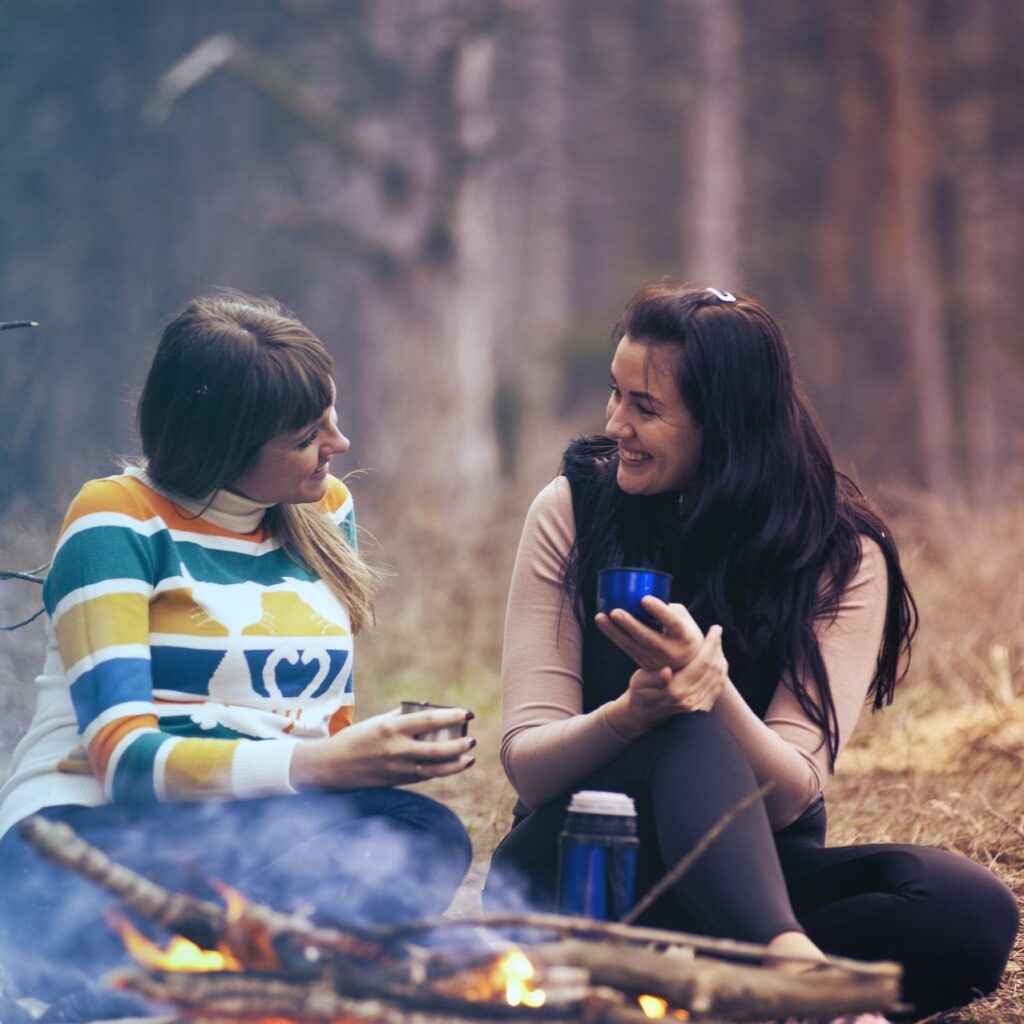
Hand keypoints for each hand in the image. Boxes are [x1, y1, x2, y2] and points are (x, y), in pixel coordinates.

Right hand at [290, 706, 475, 789]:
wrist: (331, 767)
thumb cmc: (356, 738)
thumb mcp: (378, 722)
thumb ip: (402, 717)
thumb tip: (428, 710)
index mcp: (391, 727)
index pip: (428, 720)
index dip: (451, 716)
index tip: (468, 712)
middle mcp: (396, 749)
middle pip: (436, 748)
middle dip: (459, 744)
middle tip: (472, 738)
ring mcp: (397, 768)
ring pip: (434, 768)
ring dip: (455, 763)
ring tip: (470, 757)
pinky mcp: (396, 782)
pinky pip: (424, 777)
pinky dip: (441, 772)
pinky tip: (455, 766)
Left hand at [595, 597, 702, 670]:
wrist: (689, 664)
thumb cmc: (685, 633)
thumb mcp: (684, 619)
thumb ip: (667, 608)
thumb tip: (644, 593)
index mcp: (684, 636)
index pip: (672, 622)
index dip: (659, 610)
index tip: (645, 599)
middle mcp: (670, 650)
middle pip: (648, 638)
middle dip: (630, 625)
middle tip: (615, 611)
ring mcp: (656, 660)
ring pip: (632, 646)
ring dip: (614, 631)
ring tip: (600, 617)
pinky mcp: (644, 663)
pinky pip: (626, 648)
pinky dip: (613, 635)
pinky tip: (603, 623)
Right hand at [606, 625, 726, 738]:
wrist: (644, 714)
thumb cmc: (640, 692)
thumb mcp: (640, 681)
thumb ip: (654, 677)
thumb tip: (666, 671)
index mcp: (676, 691)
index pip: (702, 663)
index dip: (711, 645)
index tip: (715, 629)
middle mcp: (690, 700)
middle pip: (713, 669)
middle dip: (717, 647)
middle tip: (717, 631)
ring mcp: (698, 706)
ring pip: (718, 677)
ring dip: (720, 657)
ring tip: (717, 642)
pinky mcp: (702, 708)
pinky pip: (718, 687)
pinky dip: (721, 671)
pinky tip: (717, 659)